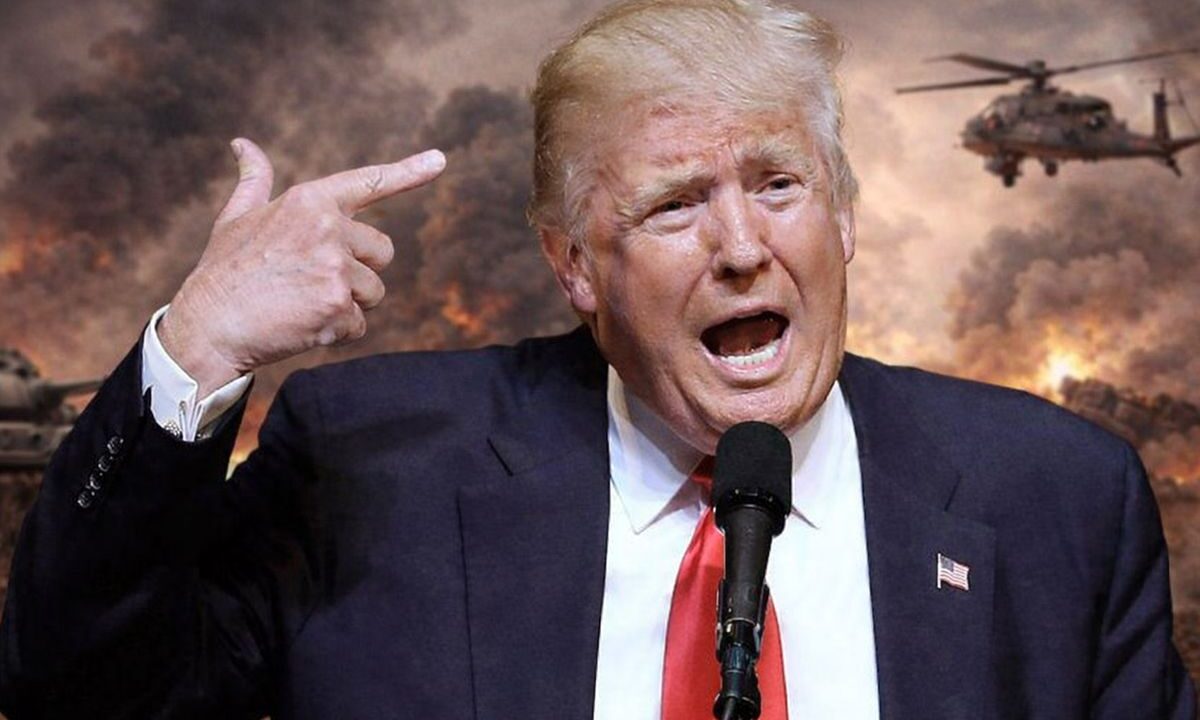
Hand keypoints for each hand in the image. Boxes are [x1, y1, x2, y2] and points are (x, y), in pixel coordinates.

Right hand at [159, 138, 445, 396]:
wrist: (208, 327)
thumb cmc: (223, 273)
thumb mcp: (236, 219)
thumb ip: (254, 182)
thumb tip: (243, 145)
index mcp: (309, 200)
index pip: (368, 182)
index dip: (409, 172)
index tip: (440, 160)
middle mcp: (328, 227)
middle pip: (383, 251)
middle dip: (359, 271)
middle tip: (311, 281)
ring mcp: (335, 267)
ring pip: (374, 292)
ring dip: (347, 305)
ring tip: (302, 304)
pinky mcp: (339, 306)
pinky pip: (360, 324)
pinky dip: (337, 332)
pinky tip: (302, 326)